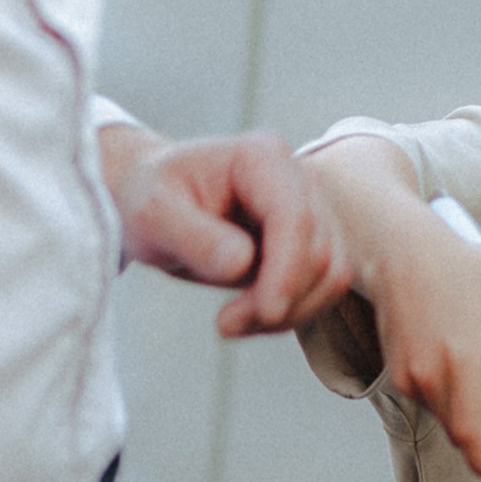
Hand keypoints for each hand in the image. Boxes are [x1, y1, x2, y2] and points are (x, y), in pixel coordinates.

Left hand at [99, 125, 350, 335]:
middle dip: (282, 298)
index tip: (264, 314)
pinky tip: (249, 318)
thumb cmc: (149, 199)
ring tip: (231, 323)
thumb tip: (241, 264)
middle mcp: (297, 176)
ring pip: (330, 273)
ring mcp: (311, 207)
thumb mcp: (151, 214)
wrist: (156, 201)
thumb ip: (193, 236)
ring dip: (290, 312)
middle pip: (320, 250)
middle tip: (224, 325)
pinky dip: (292, 312)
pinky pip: (322, 287)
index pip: (295, 217)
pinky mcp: (312, 240)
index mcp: (261, 156)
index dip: (287, 270)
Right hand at [310, 138, 480, 478]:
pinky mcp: (398, 371)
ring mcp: (409, 376)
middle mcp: (428, 376)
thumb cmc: (451, 263)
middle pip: (462, 431)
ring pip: (446, 415)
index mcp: (461, 361)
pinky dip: (451, 392)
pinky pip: (430, 397)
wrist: (395, 248)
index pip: (473, 437)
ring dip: (469, 408)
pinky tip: (464, 362)